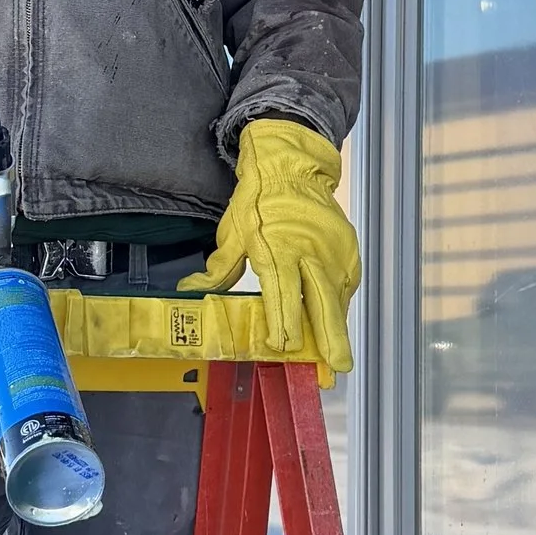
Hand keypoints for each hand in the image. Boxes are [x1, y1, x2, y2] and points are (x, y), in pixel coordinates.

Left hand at [181, 118, 359, 377]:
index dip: (284, 321)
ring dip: (337, 329)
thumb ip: (218, 267)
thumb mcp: (233, 231)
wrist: (292, 166)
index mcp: (279, 248)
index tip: (282, 345)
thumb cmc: (258, 200)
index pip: (283, 292)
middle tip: (335, 367)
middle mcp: (311, 252)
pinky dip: (340, 307)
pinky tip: (336, 327)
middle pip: (321, 301)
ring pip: (337, 297)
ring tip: (338, 359)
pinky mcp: (346, 249)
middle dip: (329, 337)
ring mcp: (333, 252)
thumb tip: (189, 289)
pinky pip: (344, 285)